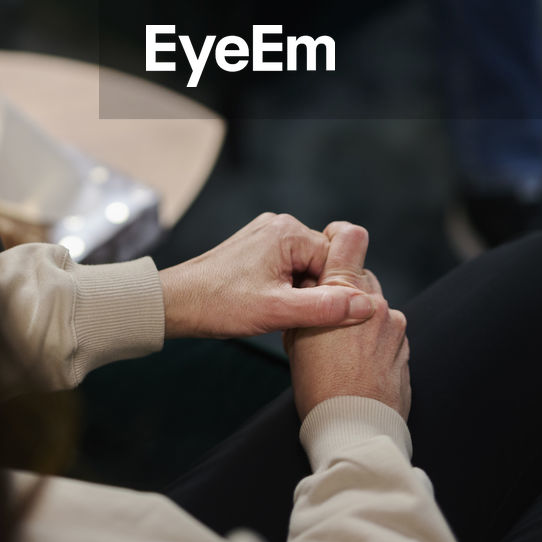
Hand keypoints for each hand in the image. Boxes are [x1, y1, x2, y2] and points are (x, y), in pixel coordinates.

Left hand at [160, 214, 374, 339]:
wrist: (175, 302)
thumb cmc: (219, 304)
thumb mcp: (277, 312)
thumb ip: (325, 308)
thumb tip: (366, 305)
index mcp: (288, 232)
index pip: (336, 260)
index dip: (331, 291)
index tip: (313, 313)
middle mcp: (280, 225)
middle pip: (321, 263)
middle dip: (314, 292)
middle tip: (292, 316)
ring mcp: (266, 234)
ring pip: (305, 268)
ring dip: (299, 293)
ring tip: (277, 312)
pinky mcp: (256, 247)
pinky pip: (288, 267)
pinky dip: (285, 288)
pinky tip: (269, 305)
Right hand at [286, 232, 410, 421]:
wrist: (354, 427)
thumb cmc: (318, 386)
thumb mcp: (298, 339)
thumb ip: (308, 304)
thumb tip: (310, 287)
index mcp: (342, 292)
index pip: (349, 239)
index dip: (340, 237)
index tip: (333, 245)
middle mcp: (373, 300)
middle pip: (362, 276)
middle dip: (348, 290)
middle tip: (330, 316)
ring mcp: (393, 323)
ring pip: (375, 305)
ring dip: (363, 317)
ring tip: (345, 348)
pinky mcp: (405, 344)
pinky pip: (388, 330)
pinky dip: (376, 339)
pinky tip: (361, 361)